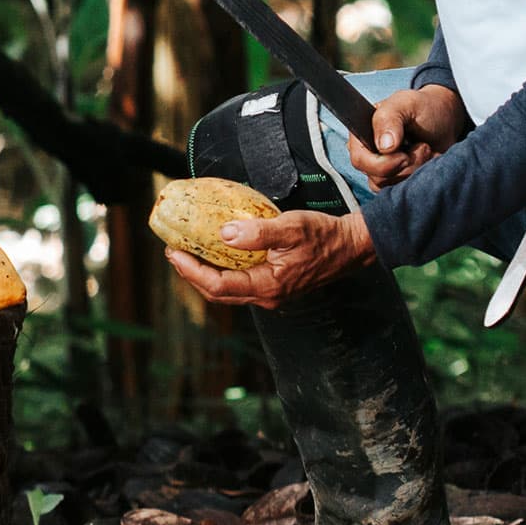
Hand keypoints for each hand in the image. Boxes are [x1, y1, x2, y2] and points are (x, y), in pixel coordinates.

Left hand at [165, 207, 374, 309]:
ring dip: (205, 274)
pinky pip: (240, 284)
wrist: (351, 247)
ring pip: (228, 291)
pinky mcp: (275, 285)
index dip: (192, 271)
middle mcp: (267, 296)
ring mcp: (271, 294)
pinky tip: (216, 254)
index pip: (219, 286)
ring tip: (188, 253)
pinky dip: (222, 271)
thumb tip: (224, 233)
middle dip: (192, 274)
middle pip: (218, 293)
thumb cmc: (324, 235)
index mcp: (268, 286)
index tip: (175, 252)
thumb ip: (258, 232)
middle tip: (174, 252)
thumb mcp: (291, 227)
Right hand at [348, 86, 467, 191]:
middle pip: (377, 178)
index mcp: (362, 135)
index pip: (360, 160)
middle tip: (422, 147)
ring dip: (415, 170)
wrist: (447, 120)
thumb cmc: (423, 107)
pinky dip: (420, 178)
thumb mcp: (405, 103)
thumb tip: (384, 146)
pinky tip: (428, 161)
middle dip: (406, 166)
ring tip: (426, 150)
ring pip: (392, 187)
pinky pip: (404, 191)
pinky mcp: (400, 181)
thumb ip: (389, 119)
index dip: (382, 163)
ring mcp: (385, 170)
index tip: (404, 155)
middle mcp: (370, 155)